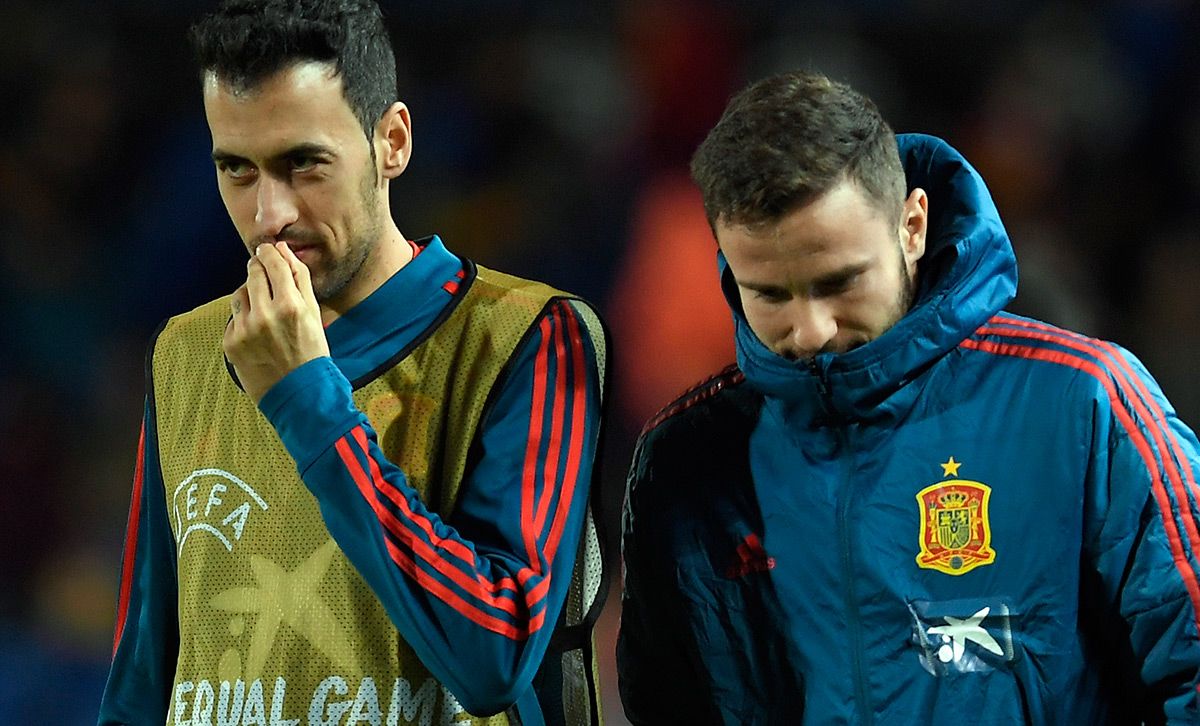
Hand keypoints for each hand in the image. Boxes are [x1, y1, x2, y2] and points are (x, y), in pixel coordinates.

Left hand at [223, 241, 330, 402]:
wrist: (299, 394)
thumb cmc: (311, 352)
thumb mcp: (314, 313)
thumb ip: (299, 278)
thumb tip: (282, 251)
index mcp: (291, 306)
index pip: (273, 263)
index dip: (269, 253)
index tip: (268, 250)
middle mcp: (265, 315)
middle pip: (253, 273)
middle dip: (258, 269)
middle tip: (265, 274)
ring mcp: (245, 329)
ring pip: (240, 293)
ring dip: (250, 293)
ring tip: (264, 308)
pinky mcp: (231, 343)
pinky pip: (233, 317)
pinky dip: (244, 318)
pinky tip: (258, 331)